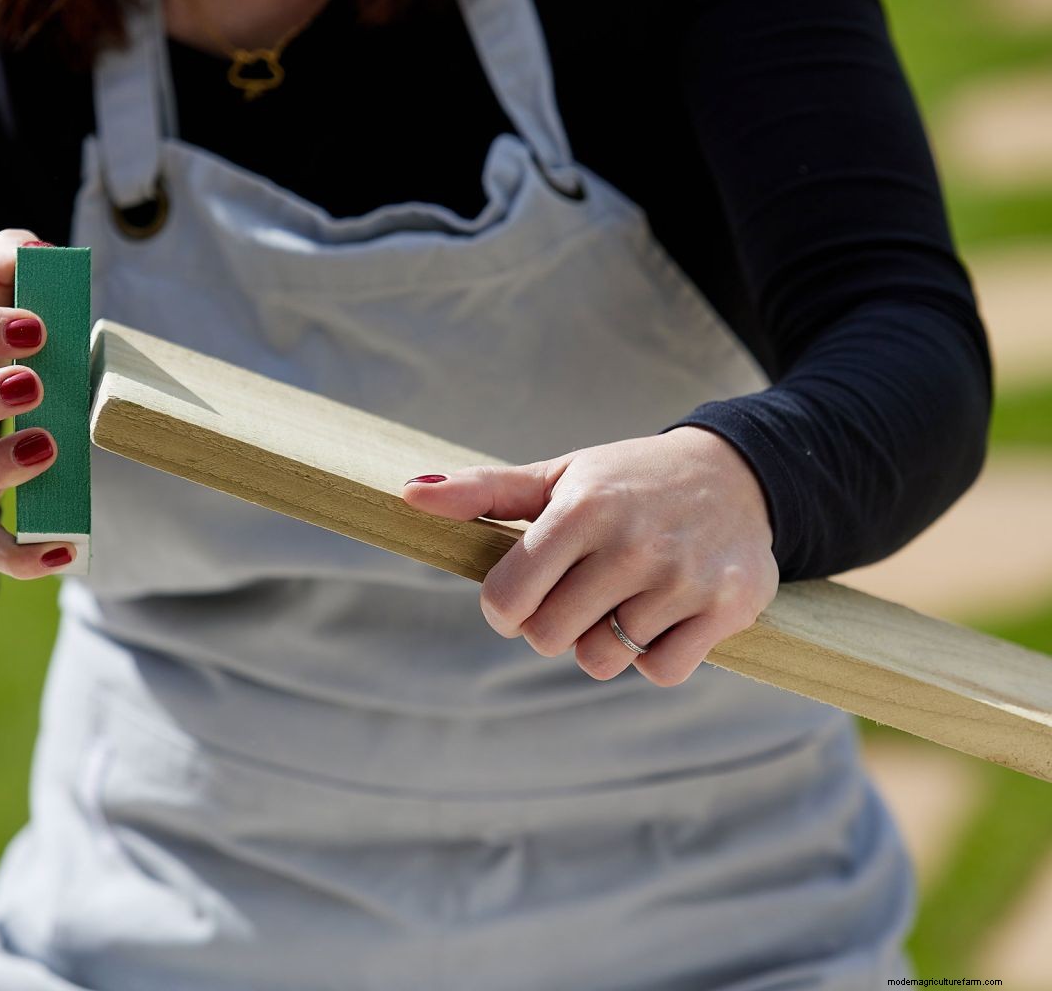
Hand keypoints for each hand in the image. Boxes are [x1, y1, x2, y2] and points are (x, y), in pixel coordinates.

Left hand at [400, 427, 777, 684]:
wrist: (739, 475)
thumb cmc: (627, 482)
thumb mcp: (558, 477)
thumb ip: (482, 491)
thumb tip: (407, 494)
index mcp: (582, 509)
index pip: (506, 600)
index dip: (504, 609)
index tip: (520, 595)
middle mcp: (633, 544)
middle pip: (550, 638)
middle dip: (552, 625)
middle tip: (578, 594)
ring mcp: (683, 578)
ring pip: (603, 660)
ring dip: (603, 641)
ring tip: (623, 598)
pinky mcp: (727, 607)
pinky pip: (660, 671)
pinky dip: (653, 656)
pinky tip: (662, 616)